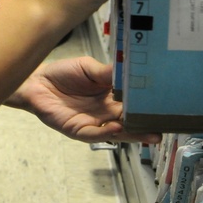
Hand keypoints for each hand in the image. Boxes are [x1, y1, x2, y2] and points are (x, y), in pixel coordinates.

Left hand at [11, 56, 160, 143]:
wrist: (36, 81)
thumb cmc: (62, 73)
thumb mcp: (88, 68)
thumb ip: (107, 73)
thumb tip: (129, 71)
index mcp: (110, 96)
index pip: (133, 103)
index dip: (147, 105)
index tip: (164, 106)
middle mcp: (105, 112)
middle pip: (130, 121)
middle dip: (147, 125)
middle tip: (165, 127)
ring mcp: (93, 123)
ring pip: (117, 132)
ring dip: (134, 134)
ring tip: (151, 134)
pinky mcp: (78, 130)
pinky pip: (95, 134)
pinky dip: (107, 133)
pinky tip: (118, 128)